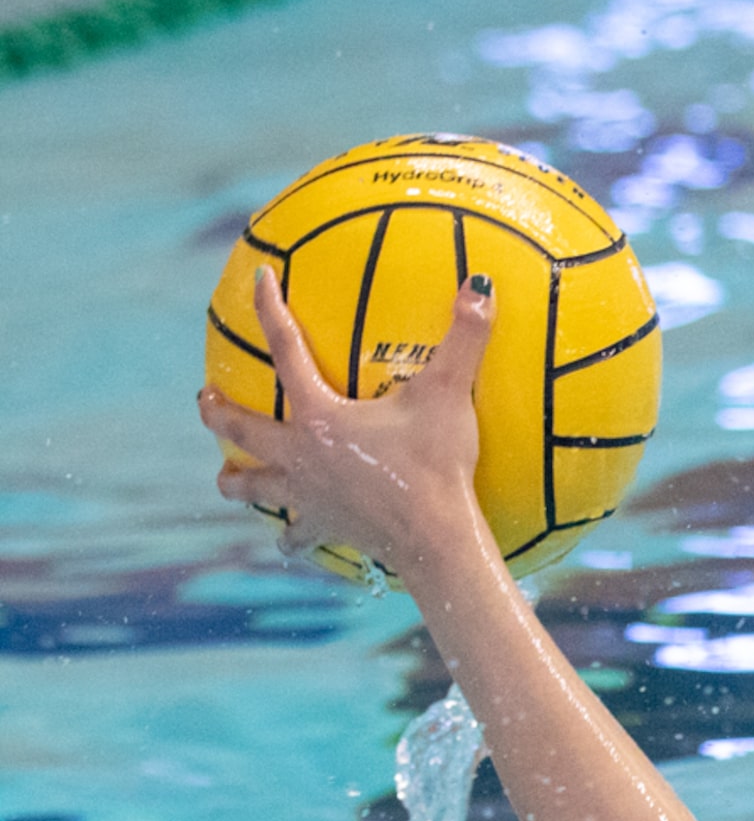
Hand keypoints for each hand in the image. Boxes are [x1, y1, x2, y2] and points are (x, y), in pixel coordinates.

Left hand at [198, 266, 491, 577]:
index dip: (271, 308)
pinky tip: (289, 541)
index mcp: (319, 415)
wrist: (436, 538)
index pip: (286, 349)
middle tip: (206, 397)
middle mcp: (300, 454)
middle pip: (241, 428)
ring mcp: (308, 496)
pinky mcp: (327, 529)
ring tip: (228, 475)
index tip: (259, 279)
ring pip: (252, 488)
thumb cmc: (437, 464)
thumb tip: (481, 284)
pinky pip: (298, 538)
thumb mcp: (449, 395)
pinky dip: (291, 539)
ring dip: (236, 480)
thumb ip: (464, 339)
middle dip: (217, 411)